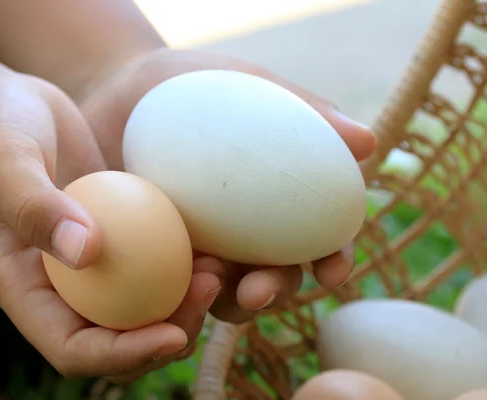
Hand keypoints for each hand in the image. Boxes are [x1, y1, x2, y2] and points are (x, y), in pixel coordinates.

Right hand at [0, 72, 219, 380]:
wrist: (3, 103)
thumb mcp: (2, 160)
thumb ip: (35, 207)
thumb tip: (87, 254)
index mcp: (23, 289)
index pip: (72, 349)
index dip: (123, 356)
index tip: (172, 334)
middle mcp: (60, 285)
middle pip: (118, 337)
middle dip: (169, 332)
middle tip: (209, 290)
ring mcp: (89, 260)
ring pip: (142, 303)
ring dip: (184, 300)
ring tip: (218, 269)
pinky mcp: (115, 232)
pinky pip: (152, 257)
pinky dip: (182, 259)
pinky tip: (212, 240)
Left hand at [79, 48, 375, 325]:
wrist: (118, 89)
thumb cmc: (191, 82)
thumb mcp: (247, 83)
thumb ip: (304, 110)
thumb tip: (368, 142)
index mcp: (278, 200)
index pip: (319, 237)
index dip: (334, 260)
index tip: (333, 270)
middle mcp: (244, 232)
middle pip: (273, 277)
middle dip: (274, 292)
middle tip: (257, 290)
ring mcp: (200, 246)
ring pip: (223, 293)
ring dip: (223, 300)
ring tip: (205, 280)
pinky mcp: (156, 255)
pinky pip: (168, 285)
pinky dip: (174, 291)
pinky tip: (165, 278)